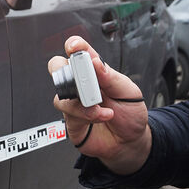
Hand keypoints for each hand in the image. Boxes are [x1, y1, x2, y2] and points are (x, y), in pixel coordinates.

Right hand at [49, 37, 152, 174]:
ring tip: (101, 107)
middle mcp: (81, 86)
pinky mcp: (72, 121)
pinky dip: (86, 115)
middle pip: (57, 68)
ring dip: (82, 101)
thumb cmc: (130, 114)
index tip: (74, 46)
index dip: (74, 46)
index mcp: (95, 72)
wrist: (130, 143)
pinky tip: (101, 116)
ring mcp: (74, 104)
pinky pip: (69, 115)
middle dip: (62, 69)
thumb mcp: (128, 91)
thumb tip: (95, 62)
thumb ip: (111, 77)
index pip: (79, 53)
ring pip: (60, 95)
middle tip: (80, 78)